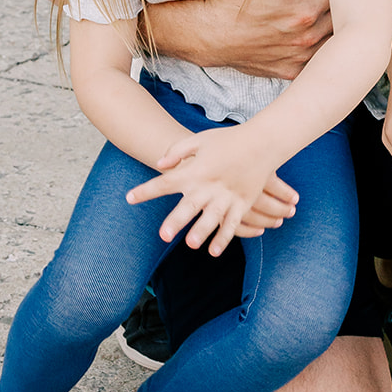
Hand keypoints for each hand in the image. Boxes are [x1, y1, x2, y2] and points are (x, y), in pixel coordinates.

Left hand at [126, 134, 297, 256]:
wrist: (262, 142)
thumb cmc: (228, 140)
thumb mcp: (199, 140)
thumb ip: (177, 152)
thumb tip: (158, 165)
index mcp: (195, 170)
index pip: (166, 182)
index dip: (147, 190)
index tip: (129, 198)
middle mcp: (209, 185)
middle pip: (189, 206)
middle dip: (176, 220)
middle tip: (163, 235)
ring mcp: (227, 196)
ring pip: (212, 218)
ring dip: (202, 232)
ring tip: (191, 244)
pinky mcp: (242, 203)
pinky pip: (232, 224)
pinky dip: (223, 238)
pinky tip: (213, 251)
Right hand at [143, 0, 332, 79]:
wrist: (210, 36)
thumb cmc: (234, 3)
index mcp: (304, 10)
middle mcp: (307, 37)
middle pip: (341, 21)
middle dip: (343, 7)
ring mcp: (300, 57)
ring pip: (333, 45)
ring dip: (336, 32)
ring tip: (338, 19)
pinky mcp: (291, 71)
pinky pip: (317, 64)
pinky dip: (322, 54)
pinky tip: (322, 44)